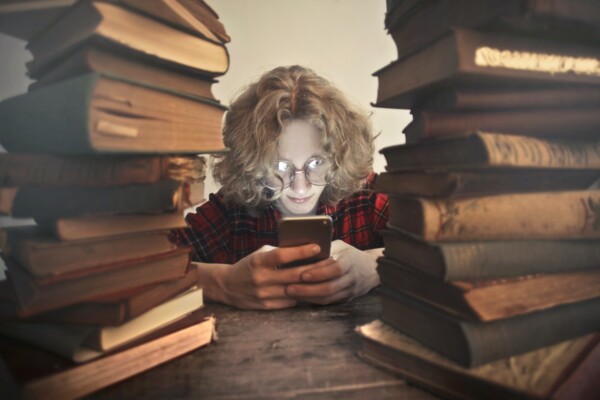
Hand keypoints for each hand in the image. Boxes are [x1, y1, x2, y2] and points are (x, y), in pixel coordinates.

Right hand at [194, 243, 324, 309]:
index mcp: (258, 261)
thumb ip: (279, 254)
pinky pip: (290, 302)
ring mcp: (263, 295)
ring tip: (325, 277)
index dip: (301, 251)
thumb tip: (305, 252)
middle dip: (313, 269)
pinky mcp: (266, 307)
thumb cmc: (249, 265)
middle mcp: (260, 278)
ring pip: (294, 290)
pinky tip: (312, 290)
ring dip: (310, 285)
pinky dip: (301, 296)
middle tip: (329, 263)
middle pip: (293, 275)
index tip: (317, 247)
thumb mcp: (260, 255)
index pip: (282, 255)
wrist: (227, 286)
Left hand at [285, 240, 380, 304]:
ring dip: (308, 297)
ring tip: (291, 293)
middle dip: (308, 289)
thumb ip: (326, 249)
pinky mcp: (346, 299)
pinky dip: (314, 301)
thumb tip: (302, 249)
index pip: (336, 269)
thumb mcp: (340, 246)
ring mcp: (350, 291)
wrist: (372, 269)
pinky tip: (301, 297)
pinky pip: (329, 302)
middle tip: (289, 287)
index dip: (319, 273)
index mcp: (350, 261)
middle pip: (330, 287)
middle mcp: (352, 278)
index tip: (302, 274)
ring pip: (328, 298)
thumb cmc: (350, 254)